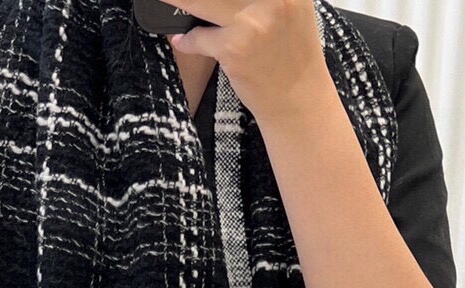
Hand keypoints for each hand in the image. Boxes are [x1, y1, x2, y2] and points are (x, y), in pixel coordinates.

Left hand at [167, 0, 328, 123]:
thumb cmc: (291, 53)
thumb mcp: (290, 7)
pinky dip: (188, 40)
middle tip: (184, 0)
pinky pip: (198, 36)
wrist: (298, 100)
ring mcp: (252, 21)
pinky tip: (184, 40)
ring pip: (199, 1)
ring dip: (177, 1)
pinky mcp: (234, 48)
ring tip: (166, 2)